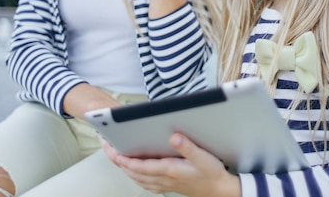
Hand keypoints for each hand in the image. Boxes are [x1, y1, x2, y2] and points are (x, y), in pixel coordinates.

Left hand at [103, 133, 240, 196]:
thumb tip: (174, 137)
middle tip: (108, 150)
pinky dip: (136, 178)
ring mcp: (165, 184)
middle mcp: (164, 179)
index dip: (125, 159)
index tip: (113, 150)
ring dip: (125, 169)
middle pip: (134, 172)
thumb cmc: (212, 173)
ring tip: (116, 158)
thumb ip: (188, 147)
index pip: (140, 165)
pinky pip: (146, 184)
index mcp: (169, 170)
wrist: (220, 191)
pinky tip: (135, 173)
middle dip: (119, 162)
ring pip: (138, 179)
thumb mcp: (203, 157)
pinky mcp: (169, 186)